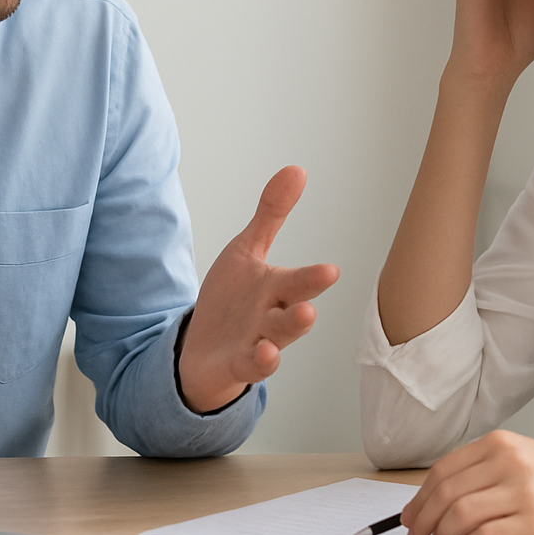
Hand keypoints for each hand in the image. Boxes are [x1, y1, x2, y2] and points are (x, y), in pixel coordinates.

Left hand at [178, 166, 340, 411]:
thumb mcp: (246, 252)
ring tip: (308, 314)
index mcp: (277, 287)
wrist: (201, 348)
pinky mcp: (240, 363)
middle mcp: (273, 315)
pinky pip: (254, 365)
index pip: (299, 280)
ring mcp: (258, 341)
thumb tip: (297, 169)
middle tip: (329, 276)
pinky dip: (261, 360)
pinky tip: (265, 352)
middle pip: (295, 306)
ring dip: (292, 326)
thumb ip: (271, 215)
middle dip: (309, 292)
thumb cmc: (231, 300)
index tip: (332, 269)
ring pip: (280, 335)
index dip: (313, 276)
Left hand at [401, 430, 533, 534]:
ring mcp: (522, 491)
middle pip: (445, 492)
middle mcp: (507, 462)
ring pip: (459, 514)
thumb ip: (482, 470)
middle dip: (422, 519)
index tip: (409, 515)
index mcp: (498, 444)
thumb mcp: (520, 457)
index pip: (442, 471)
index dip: (419, 497)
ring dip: (443, 534)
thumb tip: (435, 501)